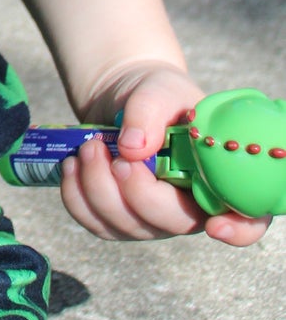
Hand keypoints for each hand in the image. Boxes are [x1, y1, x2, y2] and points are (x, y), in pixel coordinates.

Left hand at [62, 62, 270, 247]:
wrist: (125, 96)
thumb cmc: (157, 94)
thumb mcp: (158, 89)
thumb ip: (149, 111)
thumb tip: (133, 147)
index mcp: (218, 179)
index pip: (247, 221)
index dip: (238, 230)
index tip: (215, 226)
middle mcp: (190, 206)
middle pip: (170, 223)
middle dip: (136, 192)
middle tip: (114, 154)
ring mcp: (152, 218)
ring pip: (125, 227)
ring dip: (97, 189)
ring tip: (87, 148)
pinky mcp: (118, 217)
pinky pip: (95, 223)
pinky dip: (76, 198)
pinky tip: (72, 165)